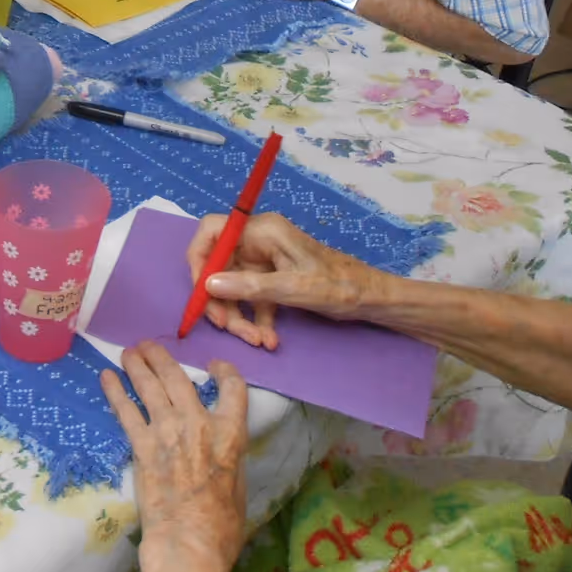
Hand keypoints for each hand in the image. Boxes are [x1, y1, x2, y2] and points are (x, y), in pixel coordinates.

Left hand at [101, 343, 249, 571]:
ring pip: (150, 386)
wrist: (188, 543)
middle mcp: (199, 424)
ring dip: (137, 365)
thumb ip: (227, 457)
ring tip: (128, 352)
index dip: (224, 371)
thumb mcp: (239, 485)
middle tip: (149, 346)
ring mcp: (167, 432)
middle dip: (162, 356)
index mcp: (230, 435)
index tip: (213, 366)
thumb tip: (220, 449)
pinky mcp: (141, 445)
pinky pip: (126, 410)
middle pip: (179, 377)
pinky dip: (115, 391)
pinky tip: (107, 378)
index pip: (233, 388)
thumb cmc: (221, 526)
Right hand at [186, 211, 391, 349]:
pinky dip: (255, 319)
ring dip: (239, 316)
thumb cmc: (339, 285)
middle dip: (221, 300)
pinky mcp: (273, 280)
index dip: (199, 258)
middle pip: (219, 266)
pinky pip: (251, 298)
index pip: (213, 230)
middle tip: (227, 328)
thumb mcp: (293, 288)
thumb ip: (250, 286)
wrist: (372, 299)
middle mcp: (259, 242)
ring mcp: (265, 262)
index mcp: (263, 231)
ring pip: (233, 287)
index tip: (200, 290)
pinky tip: (268, 340)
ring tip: (256, 341)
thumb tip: (209, 285)